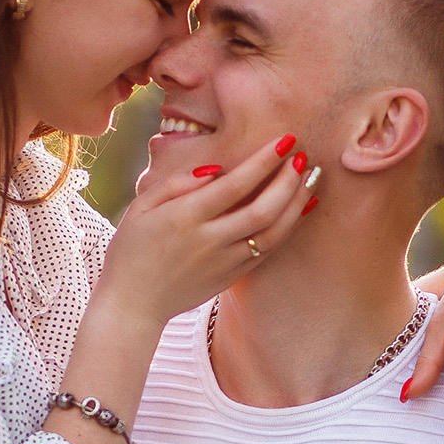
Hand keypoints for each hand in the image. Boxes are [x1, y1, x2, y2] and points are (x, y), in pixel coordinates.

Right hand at [99, 133, 314, 328]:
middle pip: (262, 208)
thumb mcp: (140, 207)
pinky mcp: (232, 276)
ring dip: (296, 203)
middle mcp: (209, 240)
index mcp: (185, 218)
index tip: (284, 139)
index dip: (263, 161)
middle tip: (302, 156)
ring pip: (272, 232)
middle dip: (288, 180)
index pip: (235, 184)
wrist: (132, 304)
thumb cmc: (132, 249)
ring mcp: (224, 261)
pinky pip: (268, 250)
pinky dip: (289, 227)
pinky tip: (302, 207)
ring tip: (311, 178)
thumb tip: (215, 169)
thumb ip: (176, 184)